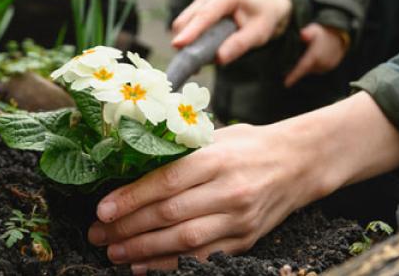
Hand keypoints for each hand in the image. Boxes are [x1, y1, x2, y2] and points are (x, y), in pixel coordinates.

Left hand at [87, 93, 398, 273]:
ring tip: (114, 252)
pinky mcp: (245, 240)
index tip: (102, 208)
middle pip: (170, 214)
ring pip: (184, 241)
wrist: (299, 163)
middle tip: (99, 233)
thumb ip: (180, 151)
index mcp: (218, 157)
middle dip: (128, 227)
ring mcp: (239, 218)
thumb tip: (130, 164)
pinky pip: (202, 258)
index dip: (131, 197)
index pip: (166, 180)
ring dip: (143, 251)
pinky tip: (143, 266)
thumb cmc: (250, 145)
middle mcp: (229, 189)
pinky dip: (170, 265)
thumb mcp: (216, 135)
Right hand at [171, 0, 292, 64]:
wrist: (265, 6)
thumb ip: (239, 45)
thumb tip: (218, 58)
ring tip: (197, 64)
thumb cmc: (262, 19)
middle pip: (189, 17)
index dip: (192, 30)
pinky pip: (186, 25)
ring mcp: (202, 0)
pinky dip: (188, 41)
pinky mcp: (197, 8)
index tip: (178, 45)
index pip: (206, 14)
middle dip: (184, 41)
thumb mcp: (258, 34)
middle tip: (189, 67)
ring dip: (186, 43)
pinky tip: (198, 54)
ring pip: (183, 22)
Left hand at [283, 24, 348, 87]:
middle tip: (290, 65)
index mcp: (315, 55)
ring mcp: (327, 67)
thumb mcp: (314, 29)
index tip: (286, 84)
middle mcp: (321, 63)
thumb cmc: (323, 32)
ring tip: (304, 58)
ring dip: (307, 67)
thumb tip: (302, 34)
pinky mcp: (330, 67)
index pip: (302, 68)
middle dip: (298, 70)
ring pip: (312, 70)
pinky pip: (318, 70)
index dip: (294, 76)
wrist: (339, 36)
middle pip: (305, 70)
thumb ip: (308, 32)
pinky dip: (313, 66)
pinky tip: (312, 59)